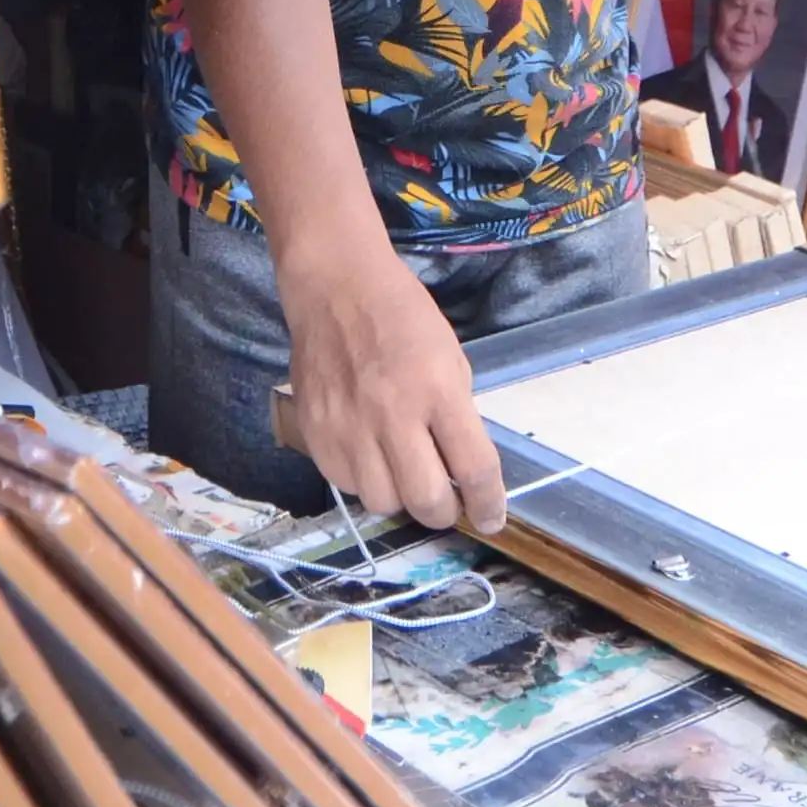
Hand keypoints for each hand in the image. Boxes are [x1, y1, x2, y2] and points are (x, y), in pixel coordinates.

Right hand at [275, 239, 504, 534]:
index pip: (473, 468)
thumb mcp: (450, 359)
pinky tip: (369, 454)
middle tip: (446, 501)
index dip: (488, 504)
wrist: (336, 288)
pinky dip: (364, 480)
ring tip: (402, 469)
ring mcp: (349, 426)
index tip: (491, 519)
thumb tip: (461, 472)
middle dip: (444, 511)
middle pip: (426, 500)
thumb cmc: (403, 317)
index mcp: (437, 390)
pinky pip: (346, 484)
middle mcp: (393, 414)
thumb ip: (456, 416)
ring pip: (382, 502)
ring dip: (400, 496)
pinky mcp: (316, 432)